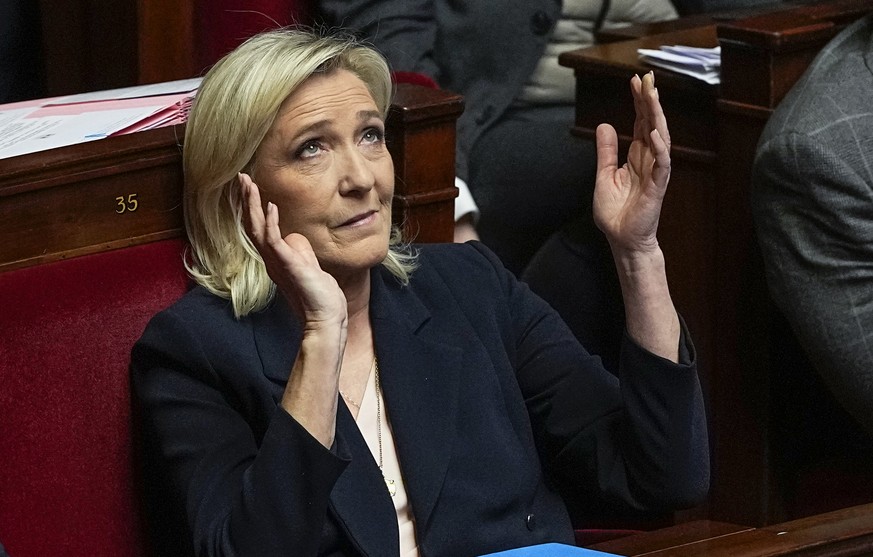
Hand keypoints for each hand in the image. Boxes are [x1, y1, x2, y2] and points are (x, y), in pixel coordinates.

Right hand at [238, 173, 346, 328]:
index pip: (259, 229)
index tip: (250, 188)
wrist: (325, 318)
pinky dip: (271, 222)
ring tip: (248, 184)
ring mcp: (277, 263)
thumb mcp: (309, 266)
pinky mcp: (287, 265)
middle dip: (247, 200)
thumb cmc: (320, 295)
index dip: (253, 208)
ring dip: (253, 205)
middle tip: (242, 178)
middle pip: (253, 225)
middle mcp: (271, 261)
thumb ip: (299, 250)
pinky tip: (271, 206)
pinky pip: (274, 240)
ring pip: (258, 229)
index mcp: (275, 260)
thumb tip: (294, 236)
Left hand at [593, 72, 670, 255]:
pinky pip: (662, 164)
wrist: (622, 240)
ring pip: (661, 138)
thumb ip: (606, 151)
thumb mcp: (603, 176)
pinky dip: (660, 148)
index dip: (639, 102)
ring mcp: (655, 172)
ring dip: (657, 116)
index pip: (640, 123)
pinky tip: (656, 133)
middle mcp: (649, 160)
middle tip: (647, 78)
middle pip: (652, 124)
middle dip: (650, 101)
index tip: (635, 82)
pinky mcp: (657, 187)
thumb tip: (605, 125)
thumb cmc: (616, 213)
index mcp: (636, 157)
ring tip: (653, 95)